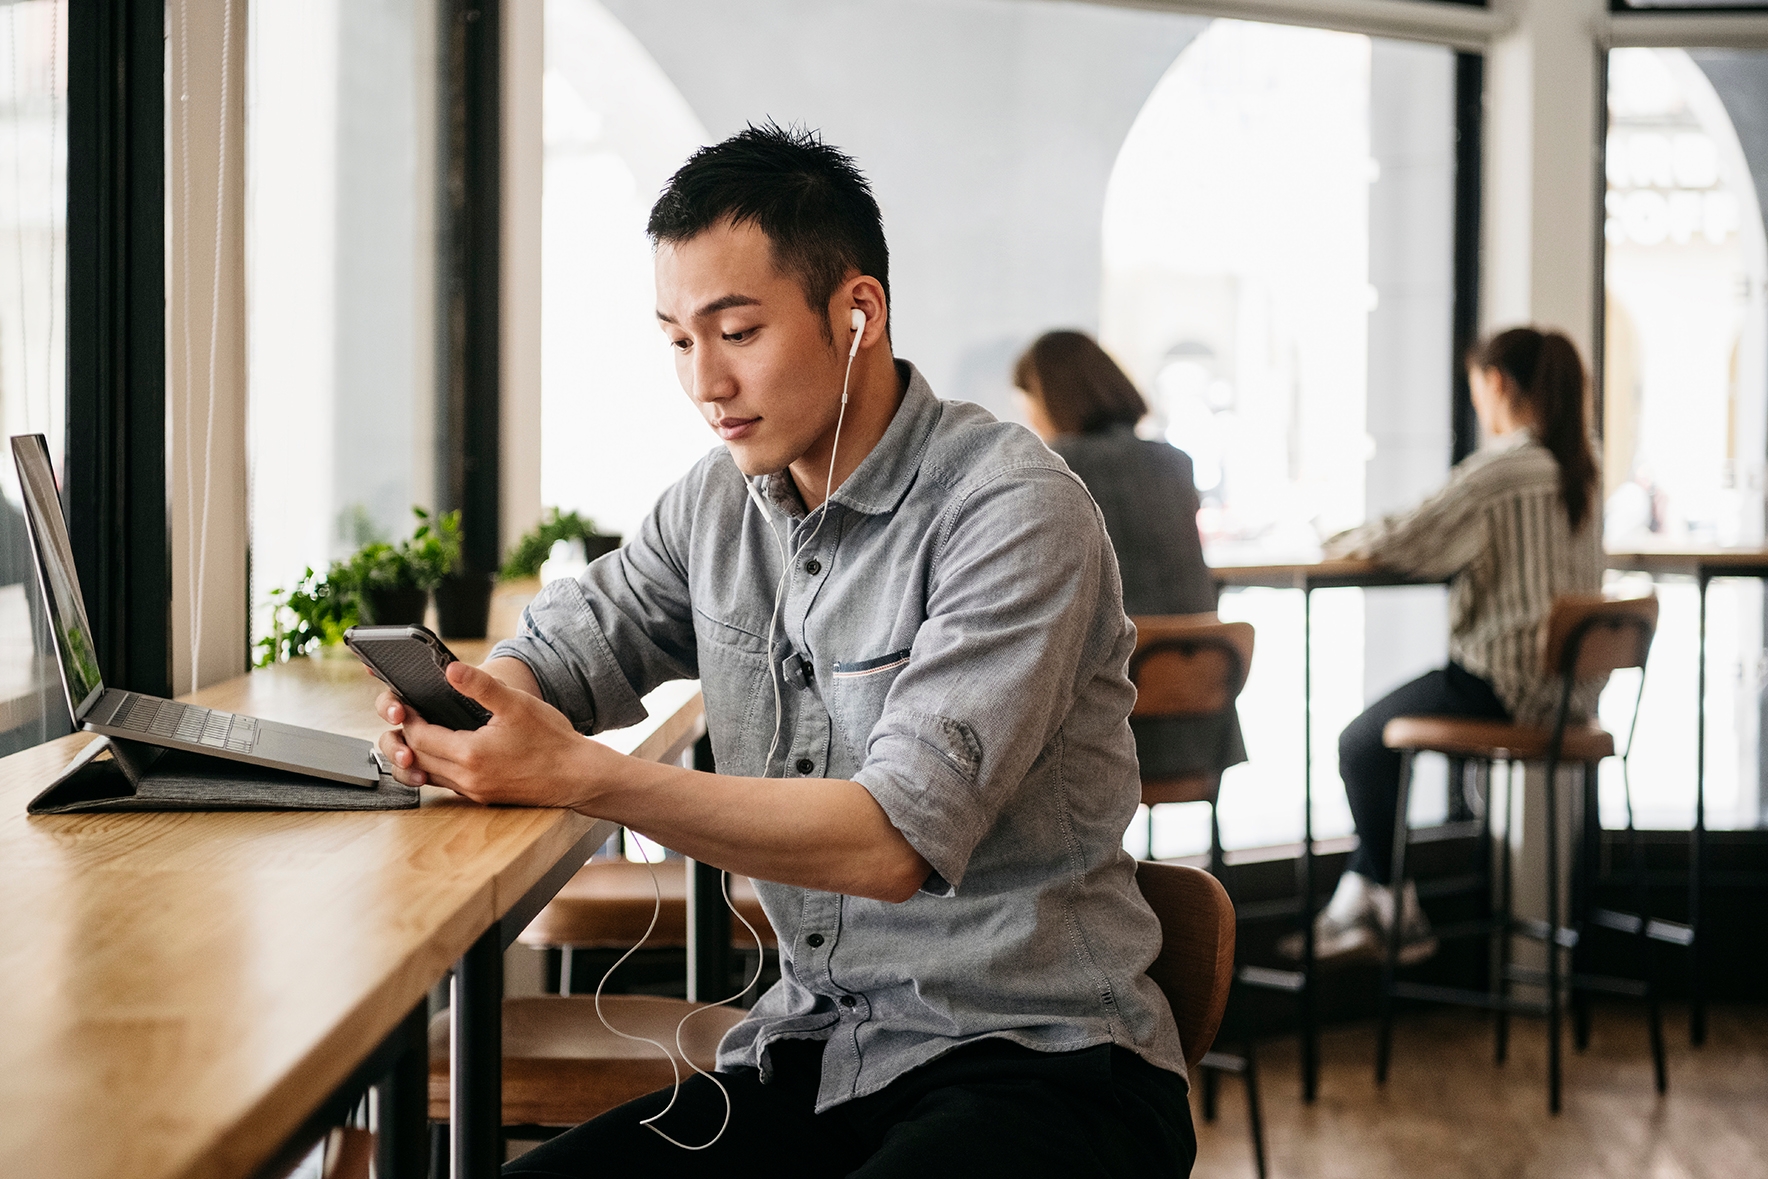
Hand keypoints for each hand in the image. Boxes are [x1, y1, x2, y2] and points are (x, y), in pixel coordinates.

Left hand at [376, 661, 609, 807]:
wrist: (579, 776)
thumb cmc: (552, 740)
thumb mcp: (517, 704)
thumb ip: (481, 685)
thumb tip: (450, 669)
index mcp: (471, 754)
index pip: (420, 737)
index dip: (409, 718)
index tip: (408, 703)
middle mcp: (468, 779)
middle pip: (418, 758)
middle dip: (408, 737)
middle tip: (409, 716)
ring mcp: (475, 792)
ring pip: (430, 775)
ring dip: (420, 755)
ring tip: (422, 733)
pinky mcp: (484, 798)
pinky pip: (448, 783)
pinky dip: (438, 768)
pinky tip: (447, 752)